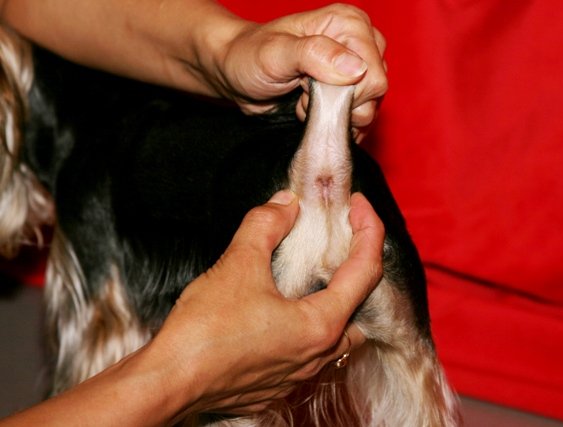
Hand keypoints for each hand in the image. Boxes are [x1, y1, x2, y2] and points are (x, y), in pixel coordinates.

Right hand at [147, 190, 383, 420]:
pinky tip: (286, 308)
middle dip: (360, 268)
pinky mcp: (276, 383)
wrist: (168, 382)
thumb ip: (266, 225)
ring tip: (318, 272)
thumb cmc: (204, 333)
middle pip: (361, 306)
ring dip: (336, 300)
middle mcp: (317, 354)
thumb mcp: (238, 264)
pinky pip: (309, 351)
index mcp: (320, 324)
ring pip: (337, 333)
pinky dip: (309, 323)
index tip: (357, 205)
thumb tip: (285, 204)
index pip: (366, 269)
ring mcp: (298, 373)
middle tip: (343, 240)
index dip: (369, 230)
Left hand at [200, 4, 386, 141]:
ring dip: (333, 114)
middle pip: (375, 92)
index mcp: (349, 24)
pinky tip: (311, 110)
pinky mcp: (348, 89)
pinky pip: (360, 116)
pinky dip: (334, 121)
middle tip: (303, 93)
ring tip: (303, 100)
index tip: (308, 88)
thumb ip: (314, 54)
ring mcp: (355, 67)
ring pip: (368, 108)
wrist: (234, 73)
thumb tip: (357, 69)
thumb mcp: (276, 53)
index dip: (344, 92)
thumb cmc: (249, 57)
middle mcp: (358, 42)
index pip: (373, 74)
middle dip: (338, 104)